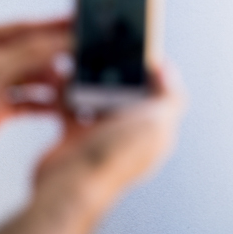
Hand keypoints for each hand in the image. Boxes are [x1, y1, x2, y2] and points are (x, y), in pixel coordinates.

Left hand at [0, 19, 70, 175]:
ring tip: (72, 86)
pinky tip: (60, 106)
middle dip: (55, 58)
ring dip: (51, 82)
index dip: (51, 28)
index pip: (22, 29)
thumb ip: (29, 53)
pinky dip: (43, 103)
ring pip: (31, 78)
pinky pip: (27, 101)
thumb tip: (61, 39)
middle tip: (83, 59)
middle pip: (29, 53)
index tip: (78, 25)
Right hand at [0, 64, 185, 233]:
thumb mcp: (156, 122)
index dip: (152, 71)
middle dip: (117, 71)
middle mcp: (129, 135)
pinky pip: (72, 108)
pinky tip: (62, 81)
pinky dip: (66, 94)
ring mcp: (101, 137)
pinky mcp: (74, 138)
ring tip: (82, 60)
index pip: (160, 94)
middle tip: (106, 48)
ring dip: (89, 80)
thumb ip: (169, 96)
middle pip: (127, 93)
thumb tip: (168, 70)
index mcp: (154, 131)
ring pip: (97, 97)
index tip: (139, 47)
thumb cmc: (114, 158)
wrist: (70, 186)